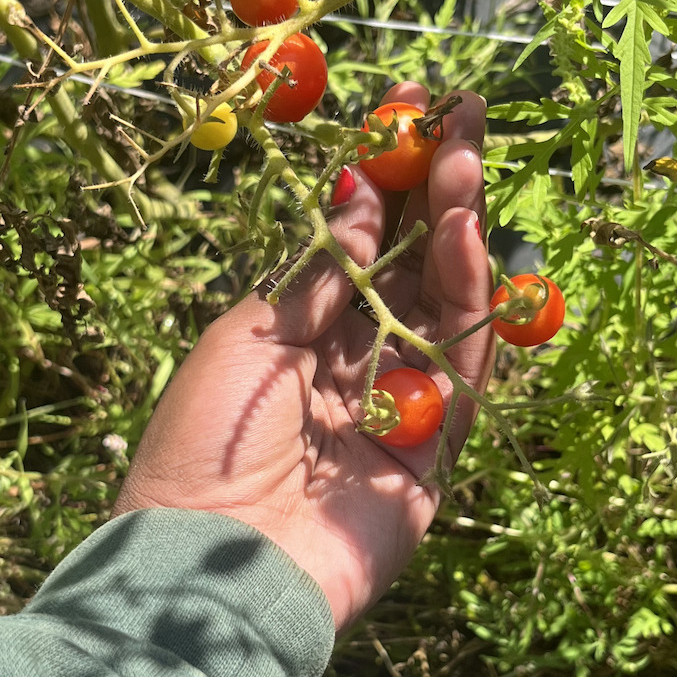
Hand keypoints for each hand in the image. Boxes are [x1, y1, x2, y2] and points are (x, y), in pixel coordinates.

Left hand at [112, 86, 492, 630]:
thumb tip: (359, 195)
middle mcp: (353, 369)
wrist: (213, 563)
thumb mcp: (252, 336)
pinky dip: (471, 305)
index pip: (360, 248)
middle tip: (462, 116)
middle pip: (412, 269)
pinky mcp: (434, 458)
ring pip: (445, 310)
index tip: (409, 113)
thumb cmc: (205, 443)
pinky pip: (462, 372)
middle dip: (437, 192)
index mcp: (298, 340)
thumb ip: (321, 275)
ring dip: (459, 232)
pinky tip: (466, 237)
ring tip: (465, 159)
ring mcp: (398, 412)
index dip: (388, 184)